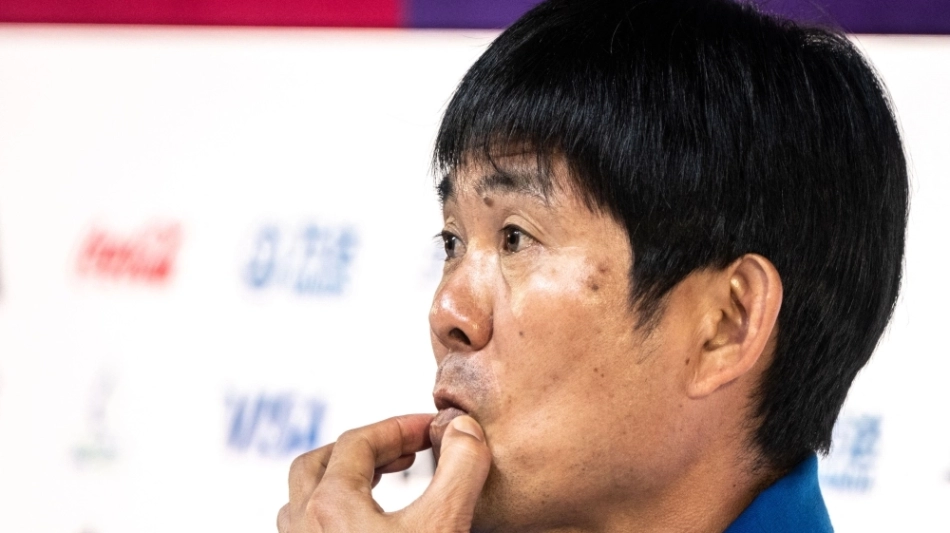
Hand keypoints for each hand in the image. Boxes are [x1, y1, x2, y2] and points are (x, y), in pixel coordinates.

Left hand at [277, 413, 490, 532]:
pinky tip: (368, 528)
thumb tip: (464, 429)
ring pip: (303, 502)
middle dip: (363, 449)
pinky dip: (335, 515)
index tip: (432, 430)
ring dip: (341, 482)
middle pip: (318, 465)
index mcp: (329, 505)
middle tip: (403, 452)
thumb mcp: (444, 526)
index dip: (400, 427)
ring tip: (380, 485)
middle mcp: (303, 527)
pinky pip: (308, 531)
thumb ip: (460, 471)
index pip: (359, 442)